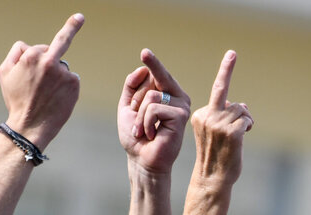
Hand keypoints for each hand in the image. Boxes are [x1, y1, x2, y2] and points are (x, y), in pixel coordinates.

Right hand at [0, 13, 84, 150]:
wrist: (30, 125)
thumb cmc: (16, 99)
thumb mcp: (5, 72)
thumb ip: (17, 53)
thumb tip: (32, 46)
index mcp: (33, 56)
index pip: (40, 46)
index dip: (41, 50)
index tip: (80, 17)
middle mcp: (51, 61)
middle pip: (54, 51)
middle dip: (59, 45)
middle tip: (70, 33)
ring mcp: (64, 73)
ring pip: (62, 67)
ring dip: (56, 75)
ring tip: (46, 93)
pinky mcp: (74, 84)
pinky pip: (71, 78)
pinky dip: (65, 85)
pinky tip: (57, 97)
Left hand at [117, 48, 190, 173]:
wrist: (141, 159)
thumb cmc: (137, 135)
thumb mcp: (128, 108)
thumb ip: (132, 87)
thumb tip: (143, 69)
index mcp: (167, 94)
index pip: (157, 75)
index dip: (152, 63)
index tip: (145, 52)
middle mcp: (177, 97)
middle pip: (158, 78)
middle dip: (147, 78)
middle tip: (142, 69)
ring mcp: (181, 106)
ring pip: (151, 95)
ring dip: (140, 115)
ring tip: (143, 130)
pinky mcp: (181, 116)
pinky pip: (154, 108)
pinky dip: (145, 122)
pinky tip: (150, 134)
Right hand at [184, 50, 253, 214]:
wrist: (212, 178)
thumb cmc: (215, 155)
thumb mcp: (213, 131)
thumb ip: (223, 114)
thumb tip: (240, 104)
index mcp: (199, 115)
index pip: (218, 93)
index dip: (226, 71)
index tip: (232, 54)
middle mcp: (206, 117)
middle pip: (229, 98)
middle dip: (231, 83)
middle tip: (231, 54)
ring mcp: (218, 124)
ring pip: (241, 110)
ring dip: (245, 121)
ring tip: (238, 136)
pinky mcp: (231, 132)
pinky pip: (247, 120)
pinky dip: (248, 126)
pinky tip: (242, 137)